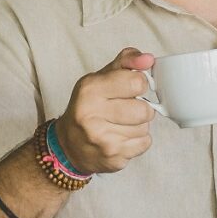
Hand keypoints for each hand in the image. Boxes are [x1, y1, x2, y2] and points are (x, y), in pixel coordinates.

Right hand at [56, 49, 156, 174]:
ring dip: (138, 126)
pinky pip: (144, 144)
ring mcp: (102, 139)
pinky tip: (121, 138)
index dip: (139, 84)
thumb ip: (126, 62)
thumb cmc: (89, 106)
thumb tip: (148, 59)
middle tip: (125, 109)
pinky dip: (137, 141)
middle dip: (140, 108)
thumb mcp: (100, 77)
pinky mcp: (112, 158)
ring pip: (145, 128)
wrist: (68, 145)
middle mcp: (92, 115)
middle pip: (144, 110)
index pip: (137, 82)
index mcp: (90, 90)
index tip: (130, 88)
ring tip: (120, 124)